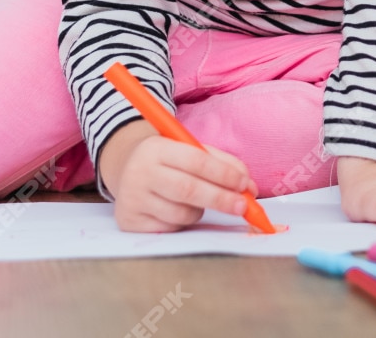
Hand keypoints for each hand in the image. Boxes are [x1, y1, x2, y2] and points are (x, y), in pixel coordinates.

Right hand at [98, 122, 258, 233]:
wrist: (126, 167)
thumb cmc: (168, 159)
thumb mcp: (190, 150)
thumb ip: (222, 164)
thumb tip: (250, 189)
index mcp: (156, 148)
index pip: (196, 161)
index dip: (224, 174)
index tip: (245, 184)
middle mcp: (140, 172)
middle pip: (188, 190)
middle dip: (221, 199)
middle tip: (244, 207)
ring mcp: (132, 198)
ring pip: (181, 213)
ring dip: (201, 211)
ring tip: (199, 201)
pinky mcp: (129, 221)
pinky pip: (169, 228)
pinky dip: (183, 222)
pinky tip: (178, 209)